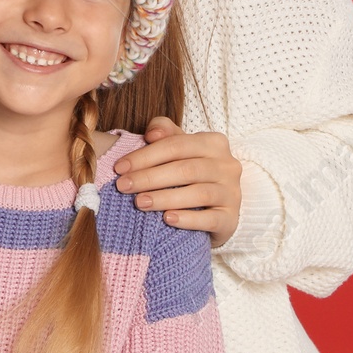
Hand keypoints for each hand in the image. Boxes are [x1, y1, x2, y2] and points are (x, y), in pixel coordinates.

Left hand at [113, 117, 242, 248]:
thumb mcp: (179, 147)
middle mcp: (227, 165)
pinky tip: (167, 219)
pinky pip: (210, 219)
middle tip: (123, 186)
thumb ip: (165, 132)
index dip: (145, 155)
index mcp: (214, 142)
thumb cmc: (191, 170)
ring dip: (164, 198)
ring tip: (139, 202)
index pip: (175, 145)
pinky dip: (187, 219)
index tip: (119, 167)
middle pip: (185, 169)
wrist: (218, 205)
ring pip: (198, 194)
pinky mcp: (231, 219)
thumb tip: (152, 134)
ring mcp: (232, 193)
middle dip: (149, 177)